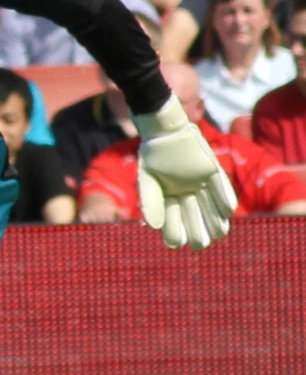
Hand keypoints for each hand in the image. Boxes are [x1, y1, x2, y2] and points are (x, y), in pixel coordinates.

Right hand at [133, 101, 236, 249]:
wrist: (164, 130)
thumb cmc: (152, 155)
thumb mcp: (146, 180)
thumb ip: (150, 202)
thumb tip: (151, 227)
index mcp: (169, 196)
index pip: (173, 217)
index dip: (174, 230)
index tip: (175, 243)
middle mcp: (187, 192)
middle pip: (194, 214)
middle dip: (197, 229)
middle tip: (200, 245)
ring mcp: (201, 182)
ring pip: (210, 205)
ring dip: (215, 219)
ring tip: (220, 234)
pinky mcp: (213, 170)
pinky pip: (221, 186)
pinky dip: (224, 197)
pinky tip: (228, 211)